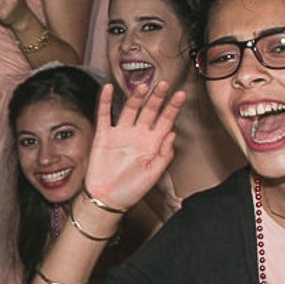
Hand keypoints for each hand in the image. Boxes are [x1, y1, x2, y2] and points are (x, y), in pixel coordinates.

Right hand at [81, 82, 182, 215]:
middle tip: (164, 84)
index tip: (181, 95)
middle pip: (149, 110)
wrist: (107, 199)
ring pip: (129, 109)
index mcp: (152, 143)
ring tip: (143, 86)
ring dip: (136, 97)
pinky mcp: (104, 136)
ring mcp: (120, 133)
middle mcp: (138, 135)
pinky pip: (104, 115)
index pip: (165, 121)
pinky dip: (104, 101)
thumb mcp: (154, 175)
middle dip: (157, 97)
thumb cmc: (131, 190)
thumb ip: (164, 155)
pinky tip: (107, 88)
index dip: (173, 108)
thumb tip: (173, 134)